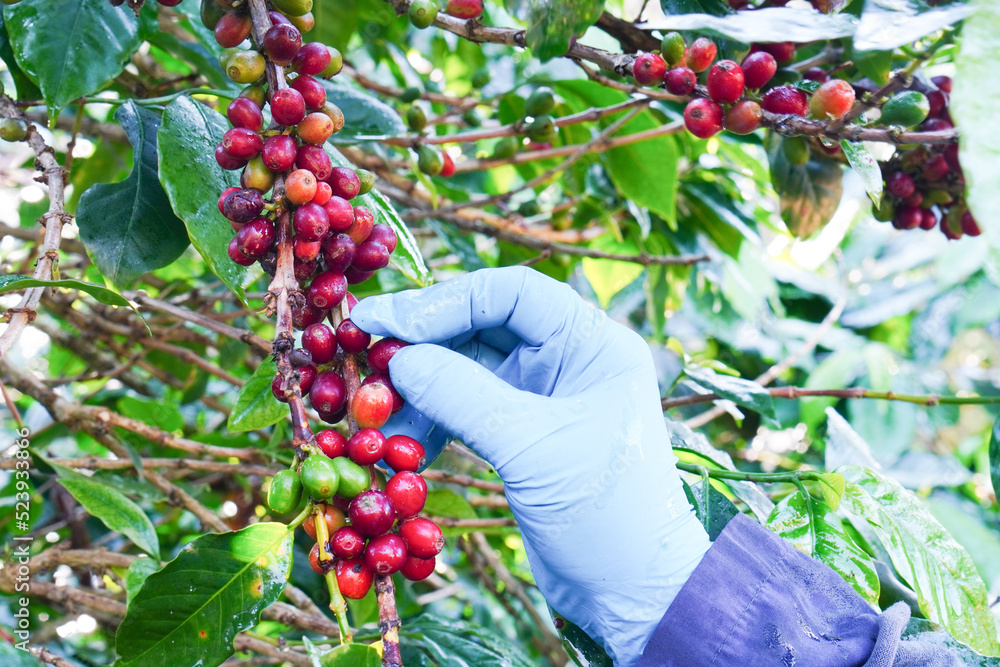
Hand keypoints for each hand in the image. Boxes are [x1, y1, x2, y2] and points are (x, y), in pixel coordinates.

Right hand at [352, 267, 710, 665]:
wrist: (632, 593)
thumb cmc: (604, 513)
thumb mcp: (530, 447)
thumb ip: (461, 395)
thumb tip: (398, 360)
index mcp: (591, 342)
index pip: (510, 293)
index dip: (442, 301)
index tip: (383, 322)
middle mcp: (568, 358)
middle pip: (481, 325)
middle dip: (422, 343)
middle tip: (362, 358)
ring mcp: (543, 395)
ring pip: (467, 368)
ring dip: (419, 387)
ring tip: (374, 415)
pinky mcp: (522, 434)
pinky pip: (466, 408)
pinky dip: (432, 421)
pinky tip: (402, 446)